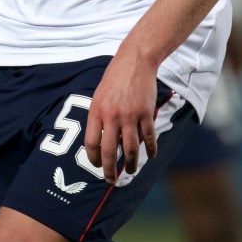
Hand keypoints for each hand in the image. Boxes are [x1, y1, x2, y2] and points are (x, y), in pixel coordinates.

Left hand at [84, 50, 157, 184]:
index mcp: (96, 111)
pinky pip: (148, 137)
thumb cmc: (115, 78)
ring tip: (132, 170)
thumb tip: (98, 140)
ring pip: (130, 148)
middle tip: (110, 179)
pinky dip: (150, 149)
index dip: (93, 158)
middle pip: (109, 151)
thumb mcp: (99, 95)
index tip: (97, 166)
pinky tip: (150, 155)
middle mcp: (112, 116)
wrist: (135, 61)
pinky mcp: (146, 114)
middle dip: (109, 169)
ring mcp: (130, 116)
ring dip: (131, 163)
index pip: (91, 143)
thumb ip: (98, 116)